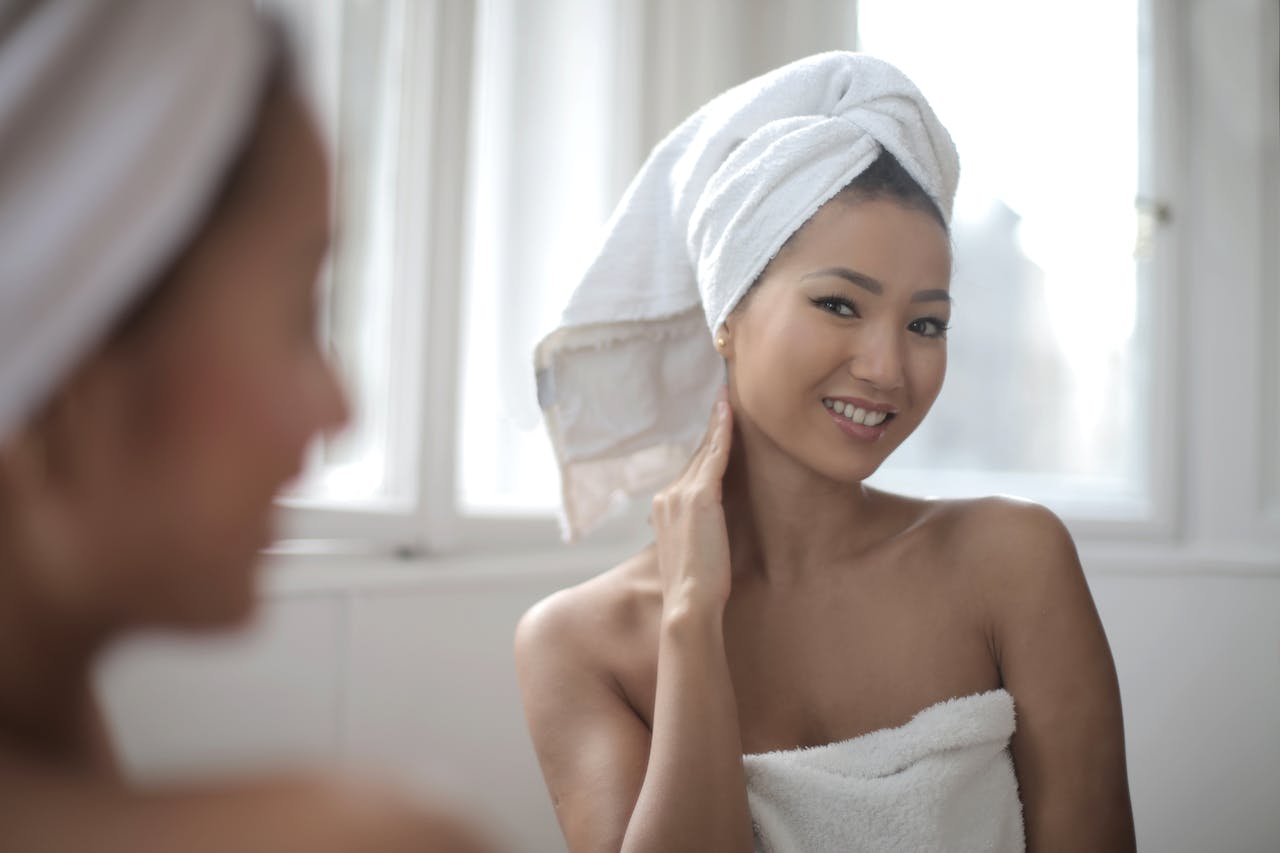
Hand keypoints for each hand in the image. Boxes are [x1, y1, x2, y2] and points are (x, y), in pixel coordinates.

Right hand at [650, 388, 734, 613]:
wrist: (688, 605)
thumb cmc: (696, 590)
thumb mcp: (692, 553)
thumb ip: (697, 532)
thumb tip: (712, 527)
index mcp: (663, 508)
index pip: (688, 470)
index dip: (703, 446)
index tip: (714, 424)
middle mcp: (667, 496)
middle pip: (694, 454)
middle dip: (710, 427)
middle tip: (723, 397)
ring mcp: (681, 495)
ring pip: (704, 451)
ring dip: (717, 422)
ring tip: (727, 397)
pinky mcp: (700, 497)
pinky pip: (715, 456)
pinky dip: (722, 432)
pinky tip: (730, 413)